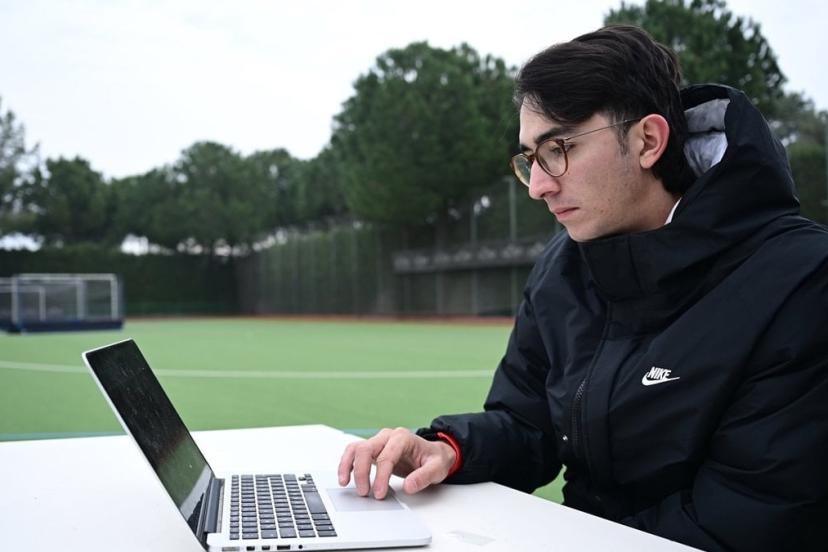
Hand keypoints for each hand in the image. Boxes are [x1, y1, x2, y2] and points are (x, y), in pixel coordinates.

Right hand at [338, 427, 455, 498]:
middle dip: (361, 472)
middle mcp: (388, 436)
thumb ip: (424, 476)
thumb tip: (409, 486)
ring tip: (344, 482)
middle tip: (364, 492)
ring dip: (347, 465)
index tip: (378, 493)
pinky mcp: (373, 449)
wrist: (433, 453)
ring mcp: (378, 441)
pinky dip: (347, 463)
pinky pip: (354, 452)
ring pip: (355, 448)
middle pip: (366, 449)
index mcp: (403, 438)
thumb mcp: (437, 468)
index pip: (386, 457)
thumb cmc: (434, 459)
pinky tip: (346, 476)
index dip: (380, 477)